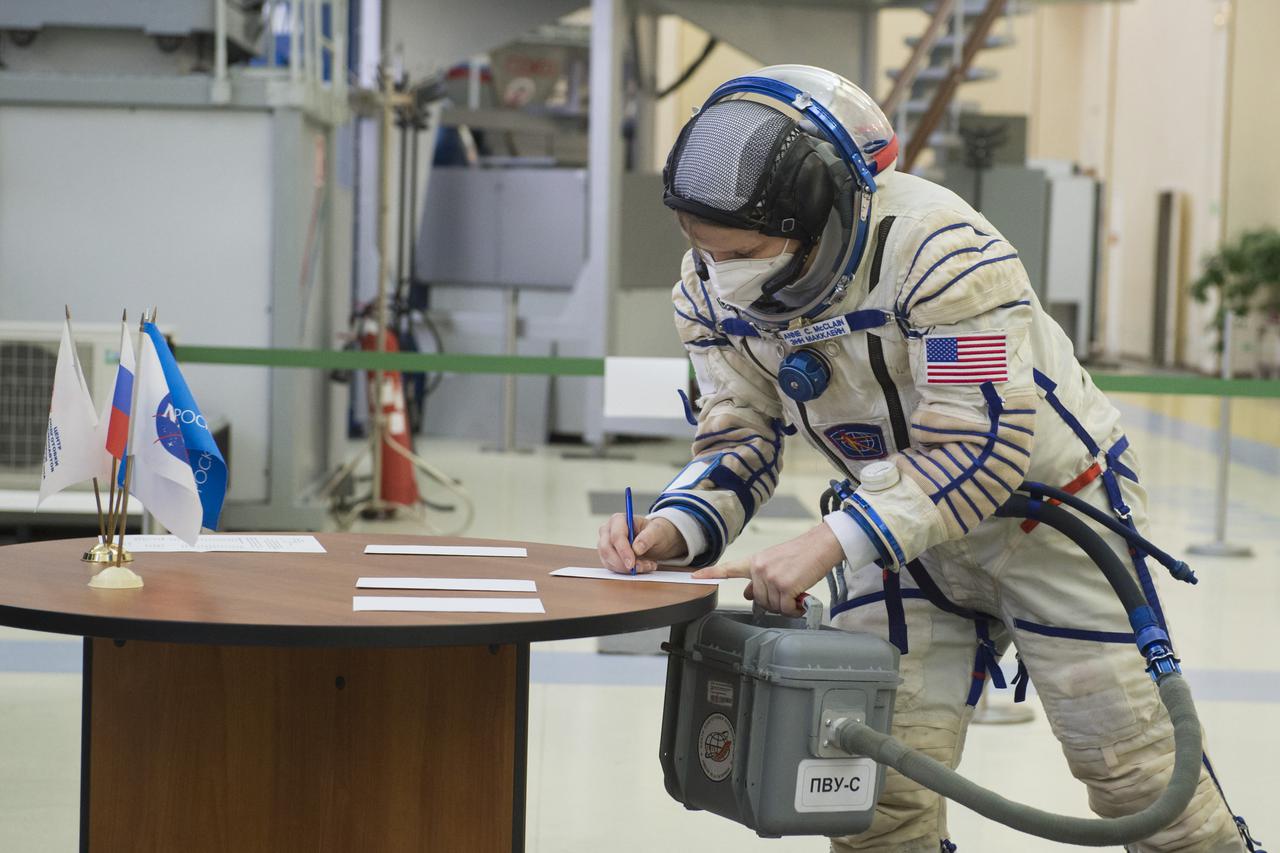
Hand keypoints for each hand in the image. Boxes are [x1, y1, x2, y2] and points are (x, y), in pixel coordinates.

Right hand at [597, 515, 685, 573]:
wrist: (654, 539)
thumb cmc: (654, 532)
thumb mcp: (656, 531)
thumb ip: (648, 537)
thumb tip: (637, 549)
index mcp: (618, 520)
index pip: (616, 536)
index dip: (623, 551)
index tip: (632, 564)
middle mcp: (608, 531)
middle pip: (607, 549)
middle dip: (623, 563)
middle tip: (640, 568)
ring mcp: (605, 543)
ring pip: (608, 560)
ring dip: (626, 569)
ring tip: (646, 566)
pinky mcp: (607, 556)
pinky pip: (611, 567)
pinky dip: (625, 571)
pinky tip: (640, 567)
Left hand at [692, 524, 843, 615]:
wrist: (821, 545)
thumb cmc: (802, 553)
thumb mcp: (775, 562)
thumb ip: (759, 577)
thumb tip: (747, 593)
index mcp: (755, 561)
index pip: (729, 568)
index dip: (711, 573)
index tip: (695, 577)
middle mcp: (759, 568)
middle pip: (759, 600)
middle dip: (775, 600)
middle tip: (789, 590)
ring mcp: (770, 577)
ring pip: (773, 606)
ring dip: (787, 605)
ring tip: (797, 591)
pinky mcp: (784, 586)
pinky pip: (785, 609)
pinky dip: (795, 609)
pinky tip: (801, 598)